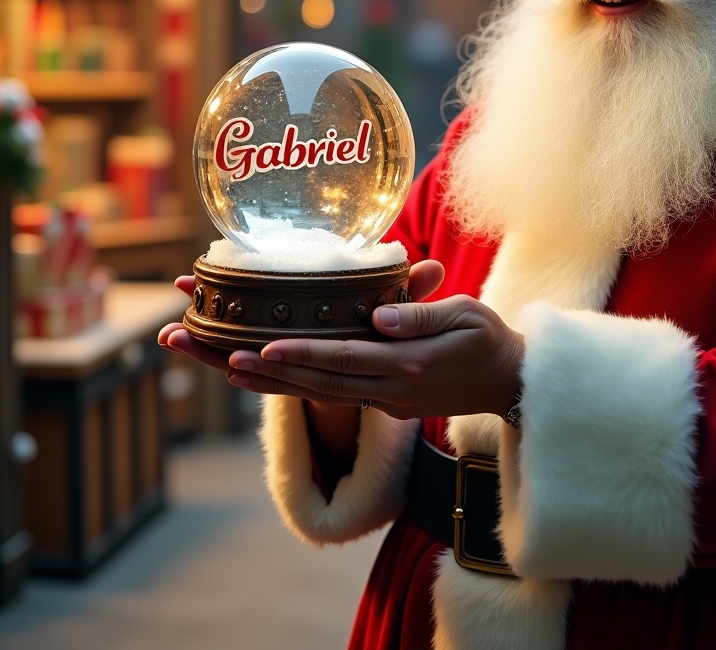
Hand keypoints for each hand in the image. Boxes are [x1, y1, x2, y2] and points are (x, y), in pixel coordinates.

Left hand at [157, 261, 523, 421]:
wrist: (507, 382)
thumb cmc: (489, 340)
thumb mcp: (467, 316)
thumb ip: (422, 316)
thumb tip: (378, 317)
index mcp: (407, 367)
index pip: (343, 360)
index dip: (300, 355)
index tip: (259, 346)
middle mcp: (386, 390)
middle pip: (312, 382)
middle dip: (257, 367)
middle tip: (208, 350)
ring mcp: (380, 399)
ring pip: (312, 392)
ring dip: (262, 379)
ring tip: (216, 361)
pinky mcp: (378, 399)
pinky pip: (326, 393)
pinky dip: (289, 382)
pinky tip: (259, 372)